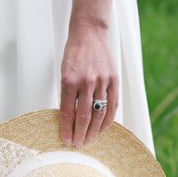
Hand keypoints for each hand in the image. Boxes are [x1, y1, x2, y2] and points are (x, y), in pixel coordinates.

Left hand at [59, 22, 118, 146]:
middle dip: (79, 133)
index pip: (67, 111)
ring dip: (93, 130)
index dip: (66, 128)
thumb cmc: (74, 51)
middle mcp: (86, 82)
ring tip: (89, 140)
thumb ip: (67, 92)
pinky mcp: (113, 79)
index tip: (65, 140)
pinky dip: (108, 119)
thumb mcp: (64, 70)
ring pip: (99, 113)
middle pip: (83, 116)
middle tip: (77, 144)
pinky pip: (112, 104)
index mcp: (69, 80)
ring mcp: (101, 81)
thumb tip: (68, 116)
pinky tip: (103, 128)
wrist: (90, 32)